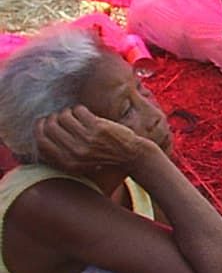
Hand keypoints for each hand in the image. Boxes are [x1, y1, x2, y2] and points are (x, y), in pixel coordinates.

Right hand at [34, 106, 151, 175]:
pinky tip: (85, 113)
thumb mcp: (80, 163)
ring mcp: (87, 139)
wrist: (131, 155)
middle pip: (50, 126)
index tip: (44, 122)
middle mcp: (75, 152)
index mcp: (68, 162)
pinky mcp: (98, 127)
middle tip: (62, 116)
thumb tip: (41, 132)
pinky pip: (79, 110)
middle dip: (54, 117)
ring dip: (68, 112)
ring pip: (64, 116)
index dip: (39, 128)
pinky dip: (80, 109)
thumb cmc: (103, 157)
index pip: (41, 141)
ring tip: (76, 115)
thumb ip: (61, 153)